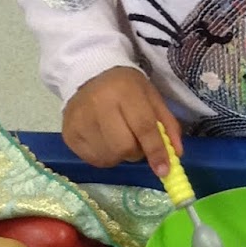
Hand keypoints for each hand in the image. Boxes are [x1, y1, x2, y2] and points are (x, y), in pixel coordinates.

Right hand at [62, 66, 183, 176]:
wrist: (89, 75)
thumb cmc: (126, 88)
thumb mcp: (152, 98)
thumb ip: (167, 125)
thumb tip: (176, 154)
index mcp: (125, 92)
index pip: (143, 127)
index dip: (156, 151)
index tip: (164, 170)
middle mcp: (99, 105)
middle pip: (124, 147)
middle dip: (136, 152)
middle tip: (136, 142)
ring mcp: (80, 120)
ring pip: (109, 157)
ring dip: (120, 155)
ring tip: (118, 138)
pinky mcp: (69, 134)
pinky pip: (93, 160)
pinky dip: (105, 156)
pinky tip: (104, 141)